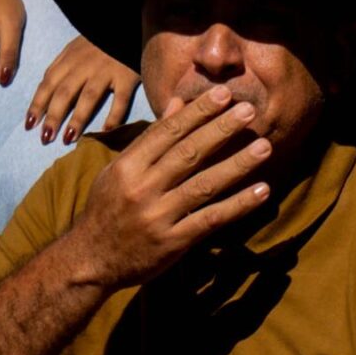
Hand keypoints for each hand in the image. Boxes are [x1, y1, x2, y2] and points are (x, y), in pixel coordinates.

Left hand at [26, 36, 142, 145]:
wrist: (130, 21)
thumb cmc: (101, 39)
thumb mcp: (76, 46)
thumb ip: (63, 66)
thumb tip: (46, 91)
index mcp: (70, 58)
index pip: (49, 83)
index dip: (38, 104)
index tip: (29, 124)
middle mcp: (84, 65)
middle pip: (65, 92)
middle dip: (53, 116)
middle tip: (44, 138)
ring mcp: (106, 71)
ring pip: (88, 97)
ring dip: (77, 118)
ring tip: (68, 138)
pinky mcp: (127, 76)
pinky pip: (120, 99)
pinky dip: (114, 116)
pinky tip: (106, 132)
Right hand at [63, 88, 271, 289]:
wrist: (91, 260)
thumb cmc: (108, 209)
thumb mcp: (120, 170)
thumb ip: (150, 138)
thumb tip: (177, 103)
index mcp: (128, 166)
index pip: (167, 132)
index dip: (197, 111)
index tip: (223, 94)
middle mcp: (142, 188)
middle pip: (187, 153)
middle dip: (221, 129)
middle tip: (250, 110)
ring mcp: (158, 216)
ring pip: (204, 184)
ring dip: (237, 164)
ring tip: (264, 146)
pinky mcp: (172, 242)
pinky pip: (210, 219)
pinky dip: (238, 205)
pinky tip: (261, 191)